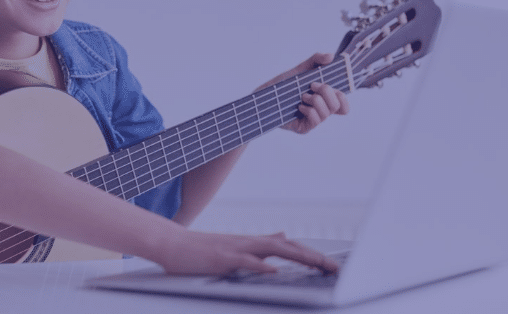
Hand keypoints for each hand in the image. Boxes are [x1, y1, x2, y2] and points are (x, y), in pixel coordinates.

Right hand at [154, 231, 337, 275]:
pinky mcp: (222, 258)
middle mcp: (250, 242)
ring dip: (299, 257)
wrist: (171, 244)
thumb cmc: (202, 250)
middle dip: (315, 258)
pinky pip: (245, 261)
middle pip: (290, 247)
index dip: (313, 255)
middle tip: (336, 269)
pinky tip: (274, 271)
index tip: (332, 267)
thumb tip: (284, 236)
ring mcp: (237, 248)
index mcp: (255, 243)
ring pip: (274, 250)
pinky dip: (261, 266)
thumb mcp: (238, 246)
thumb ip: (262, 243)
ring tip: (319, 266)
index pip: (291, 247)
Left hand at [257, 53, 348, 133]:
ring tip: (302, 95)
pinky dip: (308, 109)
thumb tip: (331, 56)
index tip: (332, 85)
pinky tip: (298, 106)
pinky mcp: (304, 128)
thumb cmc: (283, 84)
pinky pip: (316, 120)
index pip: (343, 106)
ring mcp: (313, 121)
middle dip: (326, 91)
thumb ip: (316, 60)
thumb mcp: (300, 69)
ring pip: (327, 113)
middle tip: (312, 85)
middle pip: (338, 106)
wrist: (264, 96)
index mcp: (324, 100)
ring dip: (315, 100)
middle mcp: (321, 112)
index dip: (343, 98)